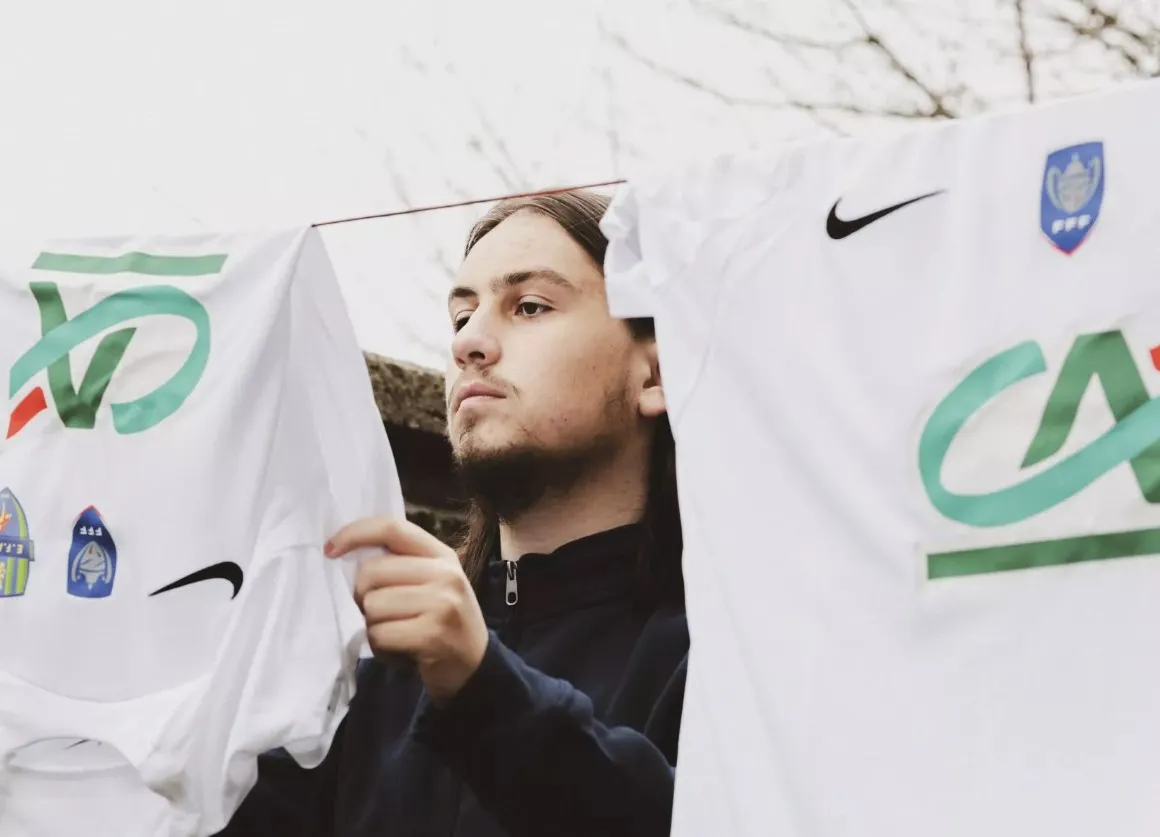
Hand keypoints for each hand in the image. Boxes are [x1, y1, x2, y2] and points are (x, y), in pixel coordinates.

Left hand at [325, 516, 489, 702]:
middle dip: (363, 596)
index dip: (355, 533)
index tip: (329, 550)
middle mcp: (445, 574)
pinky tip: (399, 650)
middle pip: (372, 572)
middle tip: (381, 612)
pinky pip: (380, 635)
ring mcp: (441, 604)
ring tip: (396, 632)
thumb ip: (400, 564)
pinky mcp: (432, 635)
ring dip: (373, 625)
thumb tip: (346, 556)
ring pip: (372, 605)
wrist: (474, 665)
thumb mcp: (432, 582)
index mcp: (441, 554)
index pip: (391, 527)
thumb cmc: (443, 620)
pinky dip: (380, 647)